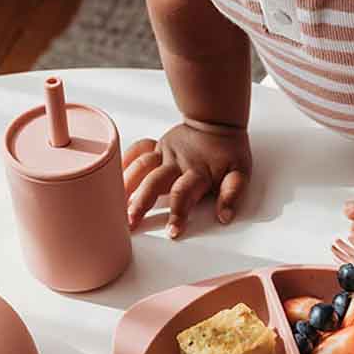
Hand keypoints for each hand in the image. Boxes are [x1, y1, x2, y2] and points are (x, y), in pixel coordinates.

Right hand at [122, 122, 251, 237]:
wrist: (217, 121)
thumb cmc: (228, 151)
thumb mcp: (240, 172)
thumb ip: (233, 193)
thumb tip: (225, 216)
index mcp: (197, 172)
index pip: (184, 194)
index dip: (178, 214)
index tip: (172, 232)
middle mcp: (177, 163)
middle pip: (154, 182)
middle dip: (141, 202)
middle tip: (130, 222)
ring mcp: (164, 153)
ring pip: (141, 167)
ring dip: (127, 185)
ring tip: (114, 204)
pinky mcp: (157, 146)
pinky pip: (138, 150)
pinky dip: (125, 160)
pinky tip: (113, 176)